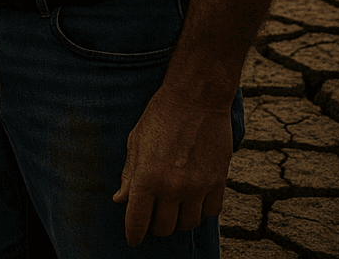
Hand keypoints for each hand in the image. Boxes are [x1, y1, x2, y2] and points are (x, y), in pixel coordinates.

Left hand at [112, 87, 232, 245]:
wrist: (195, 99)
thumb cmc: (160, 117)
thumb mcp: (135, 142)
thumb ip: (129, 175)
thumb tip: (120, 200)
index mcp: (147, 178)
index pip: (138, 222)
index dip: (134, 235)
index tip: (134, 238)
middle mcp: (172, 187)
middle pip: (165, 228)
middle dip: (156, 226)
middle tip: (154, 217)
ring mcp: (197, 186)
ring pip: (188, 224)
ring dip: (179, 220)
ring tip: (174, 208)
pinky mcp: (218, 181)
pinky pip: (211, 212)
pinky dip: (201, 211)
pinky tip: (194, 199)